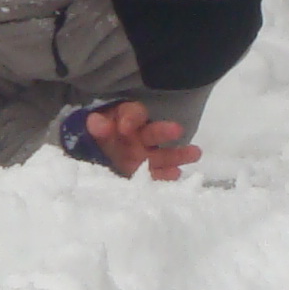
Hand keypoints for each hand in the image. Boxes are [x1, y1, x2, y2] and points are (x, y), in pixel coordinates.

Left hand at [79, 99, 201, 181]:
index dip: (131, 119)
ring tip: (195, 153)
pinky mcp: (144, 173)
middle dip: (164, 131)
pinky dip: (166, 175)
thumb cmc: (97, 133)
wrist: (92, 151)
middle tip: (177, 130)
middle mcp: (140, 136)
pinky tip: (176, 175)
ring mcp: (144, 156)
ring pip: (163, 154)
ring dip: (178, 154)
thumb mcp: (93, 126)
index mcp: (127, 120)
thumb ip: (97, 125)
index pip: (134, 114)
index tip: (125, 128)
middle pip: (154, 132)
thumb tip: (98, 124)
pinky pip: (157, 174)